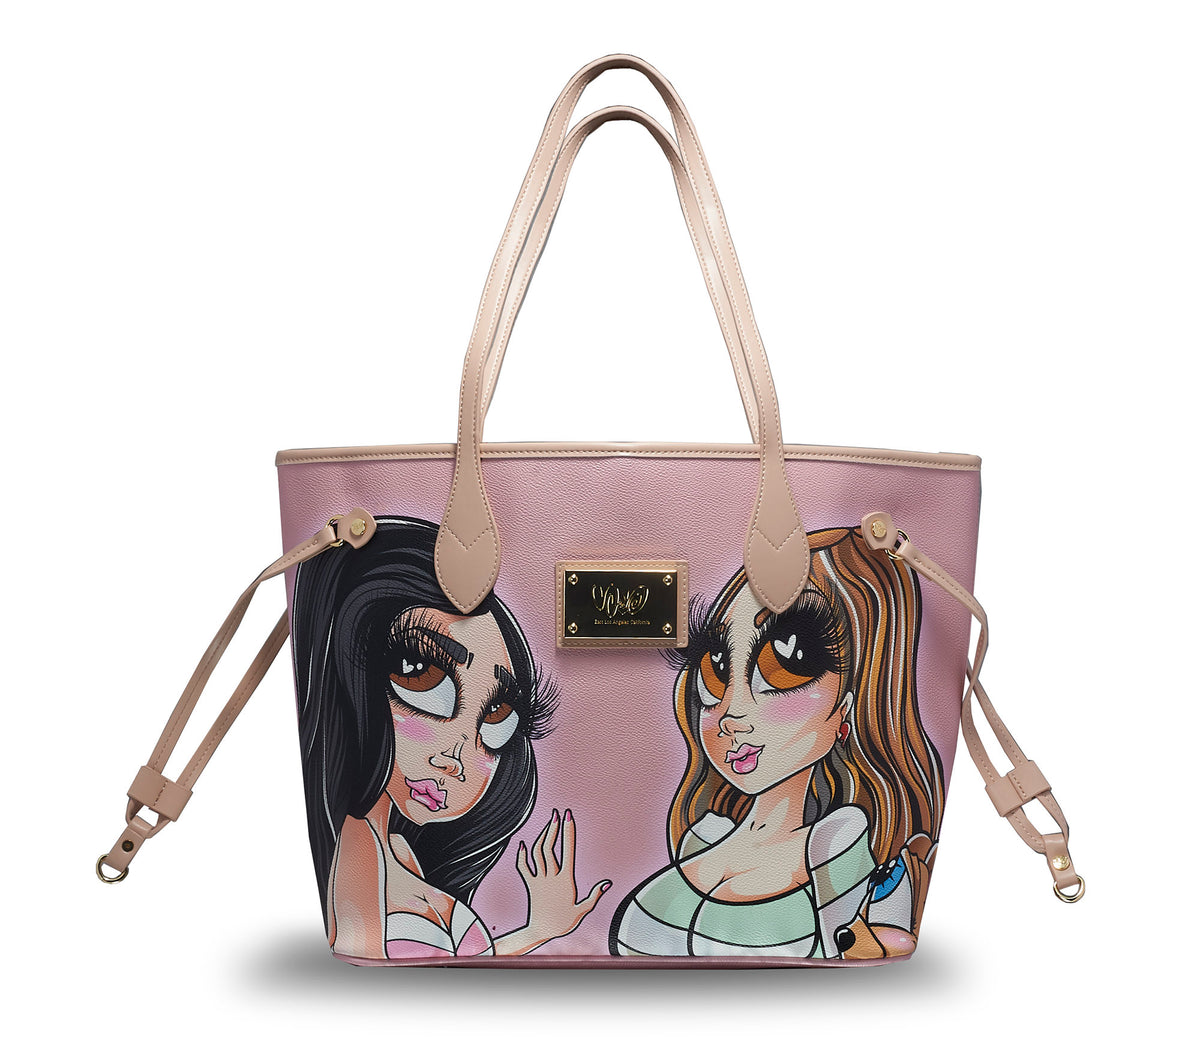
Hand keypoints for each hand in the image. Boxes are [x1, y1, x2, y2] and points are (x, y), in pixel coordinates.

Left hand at [515, 809, 609, 944]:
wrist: (542, 932)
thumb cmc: (564, 922)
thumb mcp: (583, 910)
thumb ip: (595, 895)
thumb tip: (607, 883)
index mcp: (565, 880)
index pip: (567, 850)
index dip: (568, 831)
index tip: (568, 816)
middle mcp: (551, 876)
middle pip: (550, 847)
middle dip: (554, 828)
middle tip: (557, 813)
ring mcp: (539, 879)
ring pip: (538, 853)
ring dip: (542, 836)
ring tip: (549, 824)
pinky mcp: (530, 884)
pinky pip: (523, 867)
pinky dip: (522, 855)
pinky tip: (522, 844)